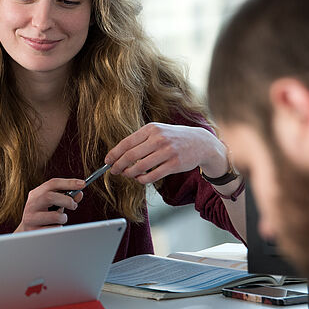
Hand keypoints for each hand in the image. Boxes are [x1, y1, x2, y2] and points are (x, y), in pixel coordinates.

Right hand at [15, 178, 84, 232]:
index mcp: (36, 194)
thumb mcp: (53, 204)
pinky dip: (59, 228)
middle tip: (74, 205)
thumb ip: (66, 197)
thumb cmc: (44, 215)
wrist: (28, 232)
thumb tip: (79, 194)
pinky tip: (53, 227)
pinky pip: (54, 229)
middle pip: (50, 197)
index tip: (83, 183)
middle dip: (66, 200)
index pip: (52, 183)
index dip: (68, 183)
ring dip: (63, 217)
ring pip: (54, 216)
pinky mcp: (34, 231)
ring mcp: (30, 218)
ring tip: (61, 219)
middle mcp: (31, 204)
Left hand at [104, 123, 227, 183]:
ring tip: (126, 175)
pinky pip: (152, 175)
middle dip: (118, 165)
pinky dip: (142, 179)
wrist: (200, 142)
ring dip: (129, 173)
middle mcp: (158, 139)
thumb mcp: (158, 131)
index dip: (114, 153)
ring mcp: (167, 152)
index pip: (127, 143)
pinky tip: (140, 179)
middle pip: (130, 156)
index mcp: (151, 129)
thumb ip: (140, 140)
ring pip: (140, 167)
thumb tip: (119, 154)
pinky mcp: (174, 164)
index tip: (107, 161)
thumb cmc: (174, 137)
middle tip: (114, 171)